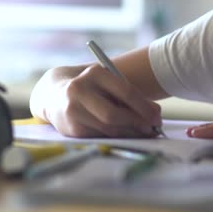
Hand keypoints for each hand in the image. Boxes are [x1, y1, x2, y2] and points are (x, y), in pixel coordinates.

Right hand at [30, 64, 161, 137]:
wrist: (55, 94)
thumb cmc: (93, 89)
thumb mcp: (109, 84)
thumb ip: (131, 96)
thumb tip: (155, 115)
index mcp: (95, 73)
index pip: (125, 91)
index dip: (144, 107)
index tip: (157, 116)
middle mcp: (80, 90)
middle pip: (114, 114)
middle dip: (137, 124)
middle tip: (153, 129)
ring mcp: (72, 110)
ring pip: (108, 128)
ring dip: (130, 133)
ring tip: (143, 132)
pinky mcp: (70, 128)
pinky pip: (100, 136)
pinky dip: (117, 138)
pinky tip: (126, 135)